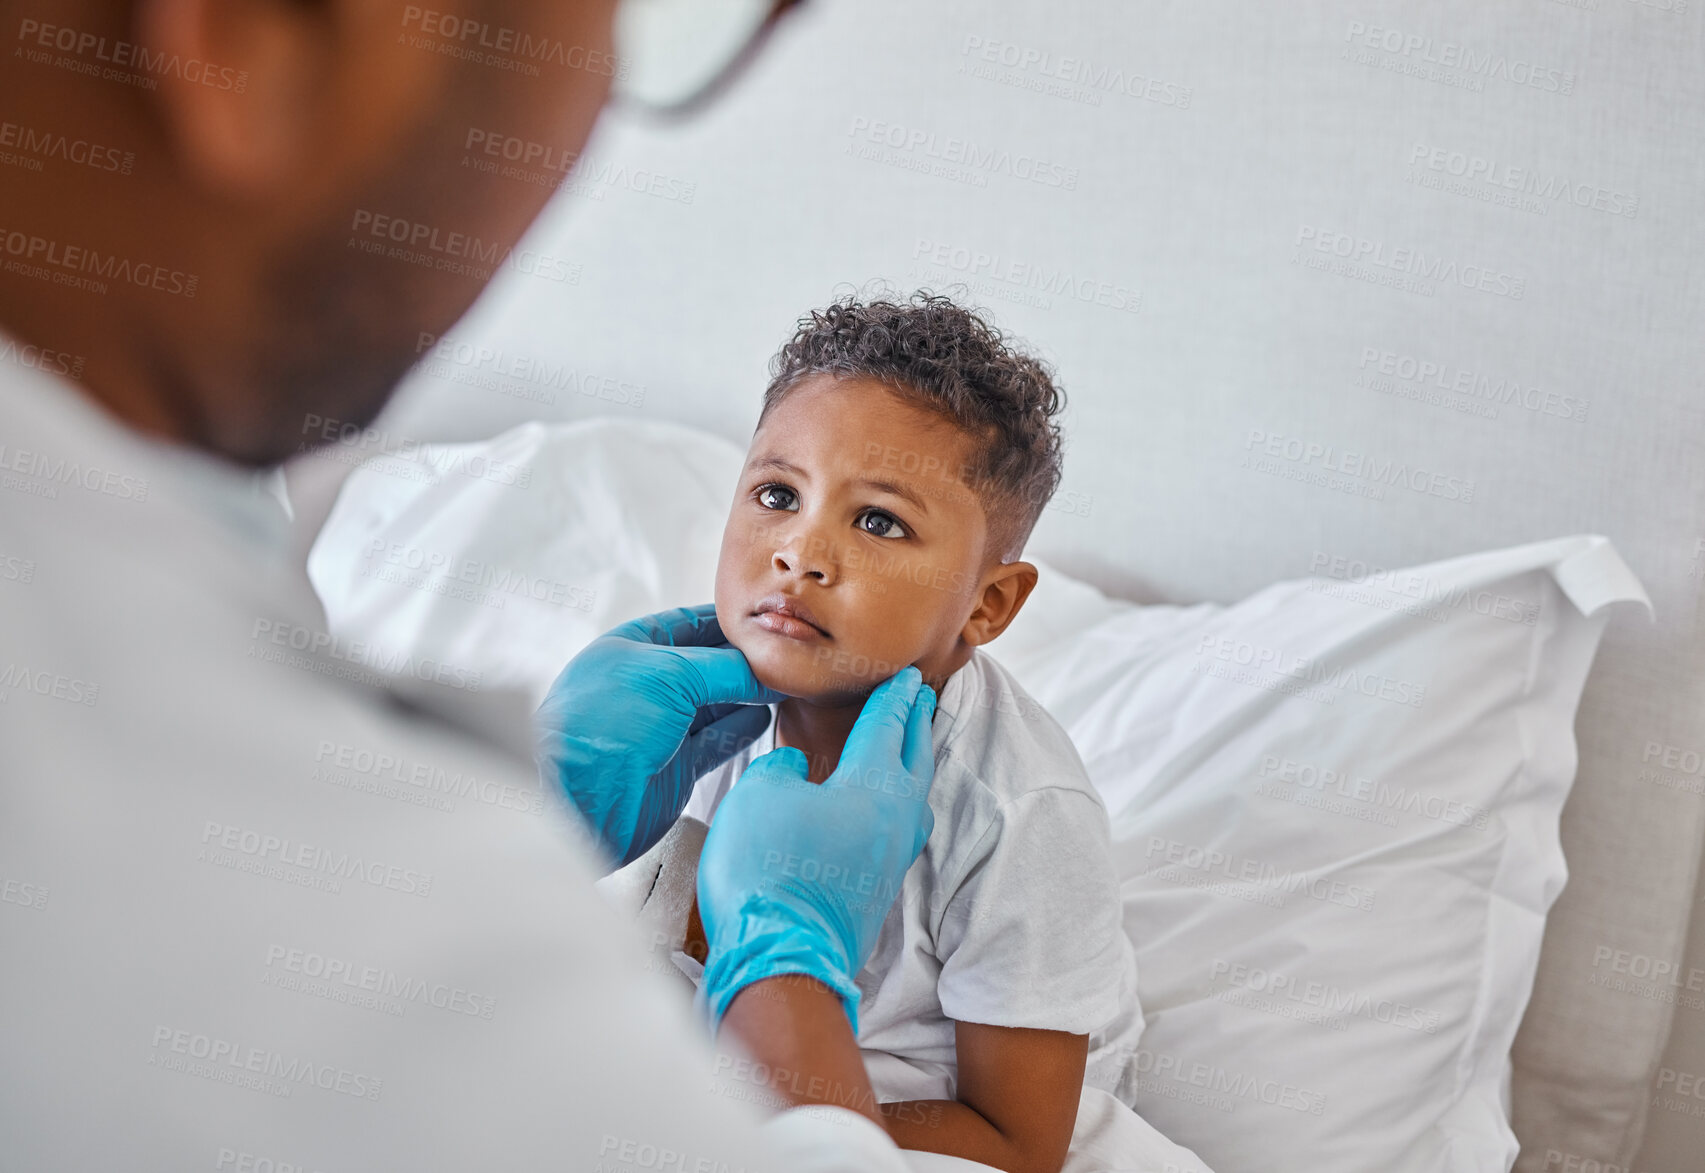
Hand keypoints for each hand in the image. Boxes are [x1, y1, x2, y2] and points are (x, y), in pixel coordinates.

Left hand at [534, 604, 786, 867]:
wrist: (579, 801)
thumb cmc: (604, 726)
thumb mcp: (670, 676)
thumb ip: (725, 669)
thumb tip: (768, 671)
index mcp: (632, 649)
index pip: (689, 623)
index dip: (728, 622)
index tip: (768, 620)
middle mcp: (647, 685)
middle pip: (708, 664)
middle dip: (745, 660)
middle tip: (787, 654)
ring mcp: (663, 726)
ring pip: (717, 703)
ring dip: (749, 694)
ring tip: (786, 683)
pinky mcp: (677, 765)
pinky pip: (718, 740)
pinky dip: (742, 728)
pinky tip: (765, 717)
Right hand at [697, 665, 937, 1034]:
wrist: (782, 956)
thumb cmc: (767, 869)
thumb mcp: (758, 794)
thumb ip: (781, 767)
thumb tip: (797, 767)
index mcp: (873, 782)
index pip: (889, 724)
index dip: (895, 696)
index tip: (908, 677)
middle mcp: (896, 816)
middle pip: (915, 757)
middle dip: (916, 724)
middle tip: (920, 699)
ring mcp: (893, 857)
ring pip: (914, 796)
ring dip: (914, 765)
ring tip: (907, 749)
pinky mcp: (879, 889)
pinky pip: (900, 829)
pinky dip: (897, 804)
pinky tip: (881, 810)